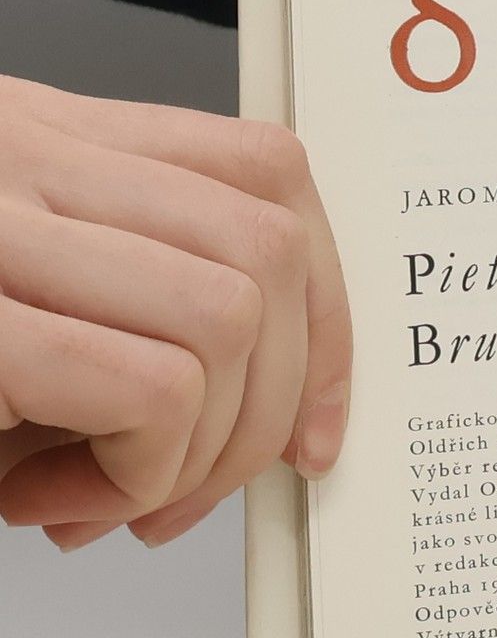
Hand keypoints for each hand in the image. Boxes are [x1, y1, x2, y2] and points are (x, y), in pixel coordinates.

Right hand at [0, 76, 350, 551]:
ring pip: (227, 315)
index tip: (315, 420)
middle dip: (267, 405)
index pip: (266, 174)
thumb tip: (273, 419)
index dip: (325, 309)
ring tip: (99, 493)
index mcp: (44, 138)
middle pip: (268, 251)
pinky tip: (50, 499)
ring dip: (195, 447)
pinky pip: (145, 381)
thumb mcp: (14, 307)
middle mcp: (16, 150)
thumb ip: (128, 315)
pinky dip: (139, 469)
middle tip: (179, 486)